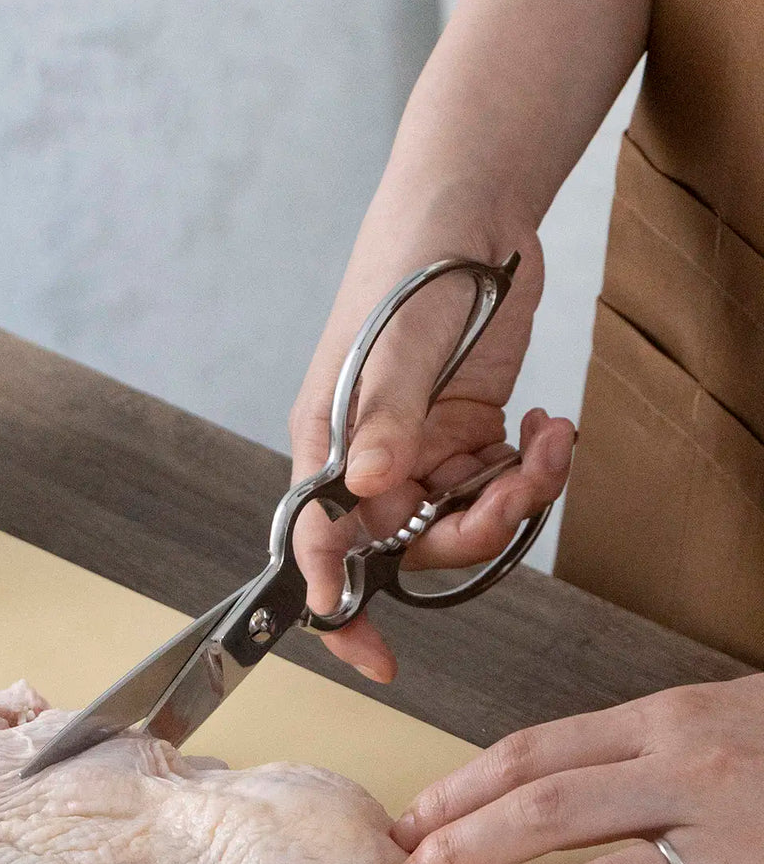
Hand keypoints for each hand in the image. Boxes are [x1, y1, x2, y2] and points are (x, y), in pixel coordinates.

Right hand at [289, 191, 574, 681]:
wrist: (470, 208)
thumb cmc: (410, 262)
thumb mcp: (395, 340)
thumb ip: (382, 417)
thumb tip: (365, 489)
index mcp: (326, 444)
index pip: (315, 543)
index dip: (334, 604)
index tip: (371, 655)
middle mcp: (368, 462)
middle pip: (407, 549)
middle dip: (472, 534)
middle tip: (514, 488)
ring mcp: (420, 453)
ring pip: (463, 525)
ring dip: (515, 500)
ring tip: (545, 442)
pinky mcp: (467, 437)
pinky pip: (499, 489)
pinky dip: (535, 472)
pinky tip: (547, 426)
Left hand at [388, 674, 763, 863]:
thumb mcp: (710, 712)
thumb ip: (628, 743)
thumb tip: (526, 781)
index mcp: (667, 722)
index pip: (532, 754)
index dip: (457, 792)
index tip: (407, 826)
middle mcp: (696, 777)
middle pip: (548, 810)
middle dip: (463, 850)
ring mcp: (748, 846)